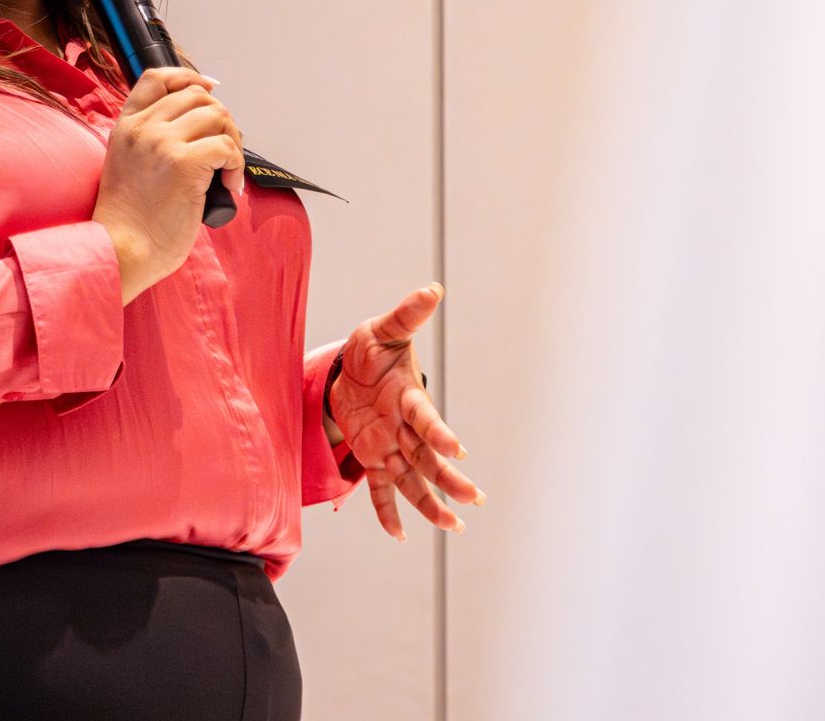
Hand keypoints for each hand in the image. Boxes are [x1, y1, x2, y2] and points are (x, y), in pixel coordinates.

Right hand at [91, 66, 245, 304]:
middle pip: (197, 96)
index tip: (210, 88)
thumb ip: (151, 142)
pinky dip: (236, 165)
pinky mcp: (184, 163)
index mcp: (126, 126)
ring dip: (232, 141)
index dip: (189, 76)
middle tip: (224, 151)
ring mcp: (162, 142)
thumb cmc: (129, 221)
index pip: (158, 77)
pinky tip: (228, 186)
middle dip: (221, 119)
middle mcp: (143, 128)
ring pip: (217, 116)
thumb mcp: (127, 165)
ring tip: (226, 171)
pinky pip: (227, 146)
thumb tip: (199, 128)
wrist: (121, 249)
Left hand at [329, 283, 484, 540]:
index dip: (440, 433)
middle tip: (472, 498)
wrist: (352, 369)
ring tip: (454, 527)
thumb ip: (405, 315)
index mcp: (410, 397)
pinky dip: (388, 512)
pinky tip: (399, 535)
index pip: (426, 417)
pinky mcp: (372, 457)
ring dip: (430, 503)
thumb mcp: (382, 330)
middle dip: (448, 478)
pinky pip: (381, 490)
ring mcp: (390, 445)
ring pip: (412, 480)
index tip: (459, 451)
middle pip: (428, 457)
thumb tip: (432, 289)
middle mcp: (404, 427)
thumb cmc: (372, 349)